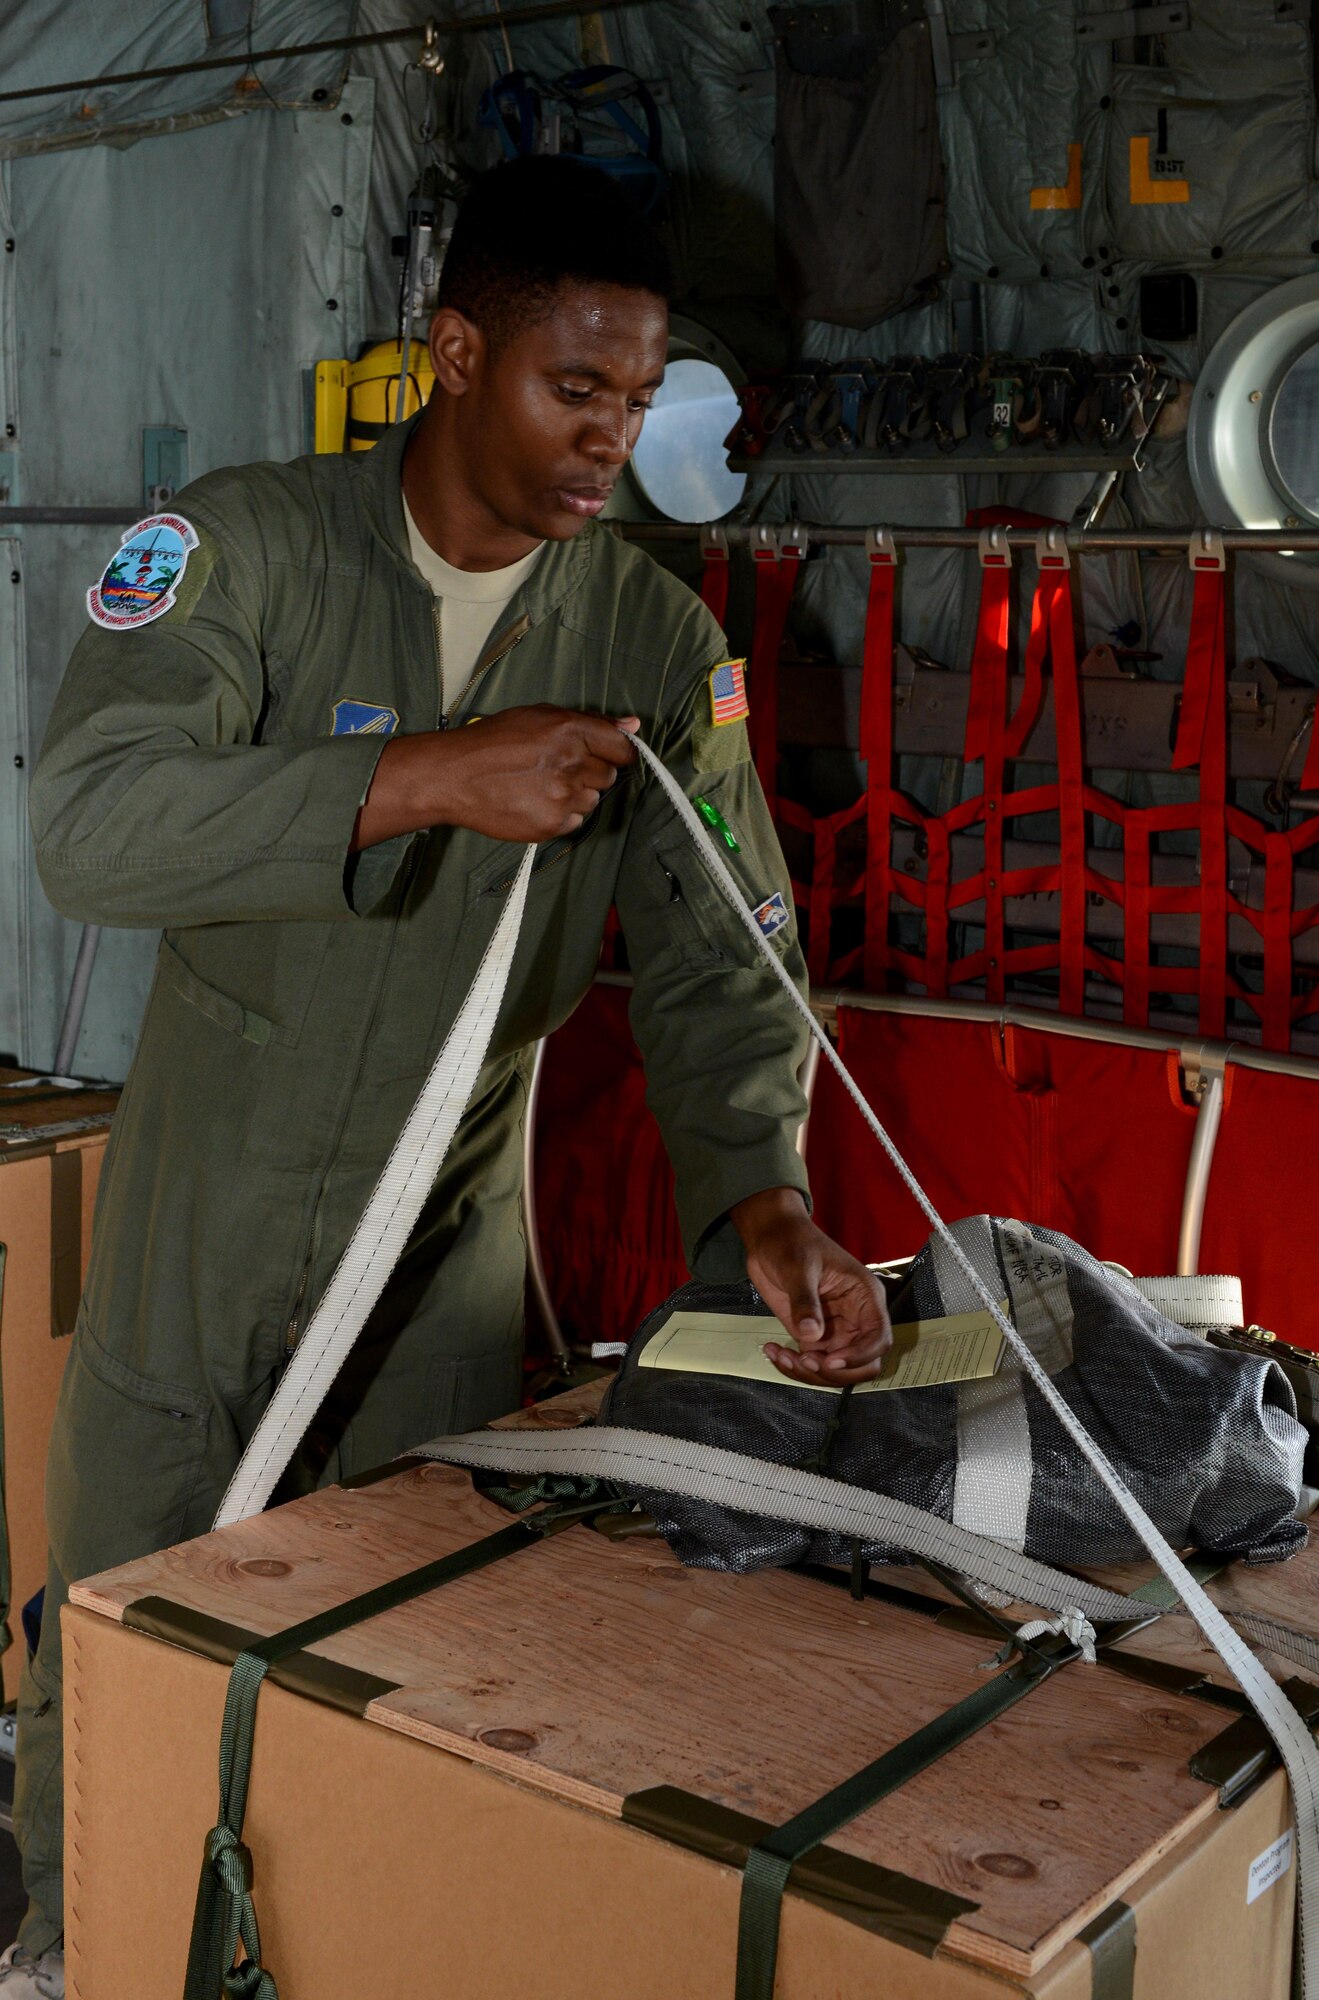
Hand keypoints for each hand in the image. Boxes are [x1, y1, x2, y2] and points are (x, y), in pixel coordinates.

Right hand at [352, 707, 639, 849]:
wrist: (454, 775)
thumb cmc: (493, 740)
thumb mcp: (539, 716)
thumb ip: (591, 722)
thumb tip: (633, 726)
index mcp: (570, 730)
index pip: (622, 749)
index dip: (617, 754)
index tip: (607, 757)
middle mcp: (571, 762)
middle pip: (608, 776)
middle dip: (590, 773)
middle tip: (557, 768)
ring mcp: (563, 796)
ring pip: (593, 800)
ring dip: (576, 794)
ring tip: (542, 785)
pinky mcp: (552, 823)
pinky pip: (575, 821)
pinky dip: (561, 814)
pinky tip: (535, 802)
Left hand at [730, 1187, 891, 1385]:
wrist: (770, 1238)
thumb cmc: (791, 1241)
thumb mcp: (799, 1266)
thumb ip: (806, 1300)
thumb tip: (811, 1336)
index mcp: (864, 1297)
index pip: (879, 1337)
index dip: (860, 1355)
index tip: (830, 1360)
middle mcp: (854, 1318)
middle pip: (863, 1363)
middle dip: (835, 1372)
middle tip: (804, 1360)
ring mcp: (834, 1330)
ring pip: (836, 1370)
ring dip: (809, 1373)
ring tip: (781, 1355)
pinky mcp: (813, 1336)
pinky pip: (811, 1364)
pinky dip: (792, 1366)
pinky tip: (773, 1351)